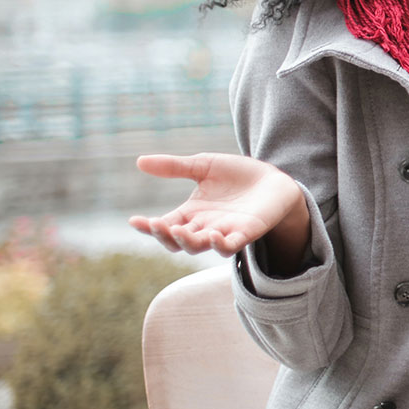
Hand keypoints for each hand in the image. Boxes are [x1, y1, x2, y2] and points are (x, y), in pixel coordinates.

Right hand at [128, 153, 307, 258]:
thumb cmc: (237, 175)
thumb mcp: (204, 166)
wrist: (274, 179)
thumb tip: (139, 161)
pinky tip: (213, 235)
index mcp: (191, 213)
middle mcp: (204, 227)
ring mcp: (224, 232)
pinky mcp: (246, 233)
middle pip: (177, 241)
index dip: (148, 226)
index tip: (134, 220)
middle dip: (164, 235)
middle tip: (156, 224)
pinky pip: (230, 246)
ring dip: (187, 241)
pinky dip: (220, 244)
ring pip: (199, 247)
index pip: (164, 225)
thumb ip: (175, 166)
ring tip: (179, 230)